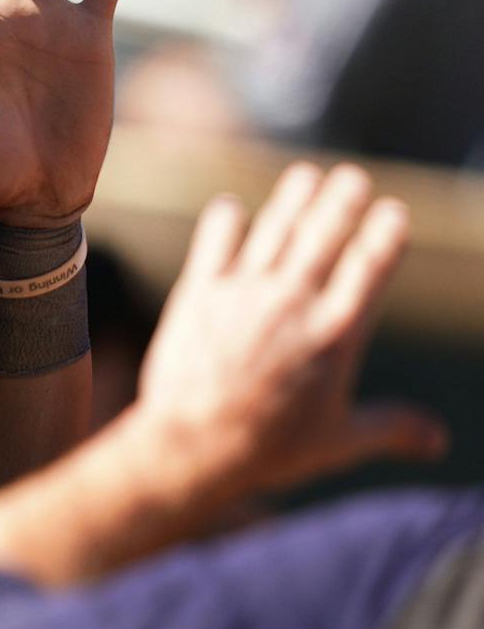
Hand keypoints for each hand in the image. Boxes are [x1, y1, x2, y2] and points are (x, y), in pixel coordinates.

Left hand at [133, 161, 444, 494]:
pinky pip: (215, 243)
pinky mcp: (199, 294)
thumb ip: (390, 428)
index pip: (372, 264)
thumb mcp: (338, 442)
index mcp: (338, 332)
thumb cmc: (267, 450)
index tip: (392, 212)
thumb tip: (438, 440)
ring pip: (275, 229)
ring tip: (306, 178)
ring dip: (293, 198)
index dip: (385, 231)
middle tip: (350, 178)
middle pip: (326, 232)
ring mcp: (245, 293)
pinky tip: (232, 210)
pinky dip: (225, 221)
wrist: (189, 449)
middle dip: (342, 199)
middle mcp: (294, 302)